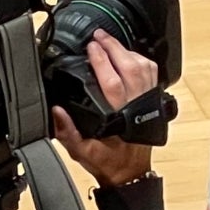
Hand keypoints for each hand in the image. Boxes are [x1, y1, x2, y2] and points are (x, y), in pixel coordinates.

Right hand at [52, 31, 157, 187]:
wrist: (130, 173)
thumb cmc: (107, 162)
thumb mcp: (80, 151)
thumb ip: (67, 131)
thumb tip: (56, 110)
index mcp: (118, 115)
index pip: (111, 80)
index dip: (101, 60)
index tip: (91, 46)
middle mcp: (136, 105)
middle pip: (129, 66)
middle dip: (114, 47)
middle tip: (99, 35)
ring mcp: (147, 102)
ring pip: (143, 68)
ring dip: (127, 51)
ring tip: (111, 41)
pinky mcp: (153, 101)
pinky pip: (151, 74)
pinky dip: (140, 60)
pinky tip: (128, 54)